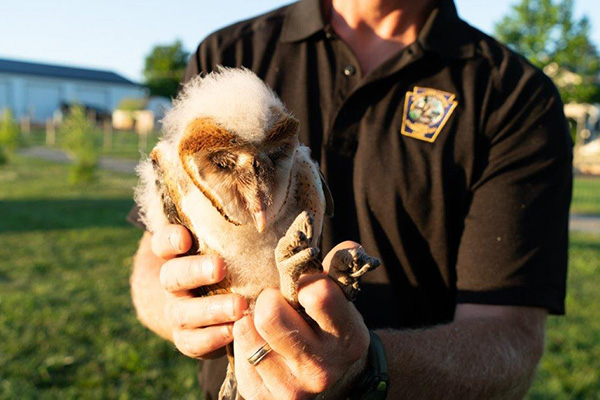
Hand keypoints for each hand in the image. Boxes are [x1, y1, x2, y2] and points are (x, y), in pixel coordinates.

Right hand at [152, 224, 247, 358]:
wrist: (210, 305)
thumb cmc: (231, 263)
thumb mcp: (228, 245)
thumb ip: (236, 232)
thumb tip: (262, 209)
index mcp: (177, 255)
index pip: (163, 243)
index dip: (170, 240)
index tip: (185, 238)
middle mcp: (173, 282)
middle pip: (172, 275)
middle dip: (195, 271)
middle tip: (220, 267)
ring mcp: (177, 311)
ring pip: (182, 311)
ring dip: (210, 309)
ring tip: (239, 306)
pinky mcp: (187, 338)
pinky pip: (192, 342)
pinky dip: (211, 338)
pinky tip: (232, 331)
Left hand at [233, 241, 369, 398]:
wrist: (331, 378)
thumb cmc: (331, 327)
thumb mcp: (342, 300)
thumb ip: (339, 269)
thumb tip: (350, 245)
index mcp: (347, 338)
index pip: (317, 294)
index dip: (304, 282)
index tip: (303, 287)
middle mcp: (322, 368)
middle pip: (269, 315)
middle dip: (269, 300)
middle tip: (276, 302)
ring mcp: (293, 389)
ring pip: (247, 334)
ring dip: (252, 322)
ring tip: (268, 326)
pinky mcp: (264, 399)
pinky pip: (238, 356)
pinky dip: (245, 345)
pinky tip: (261, 346)